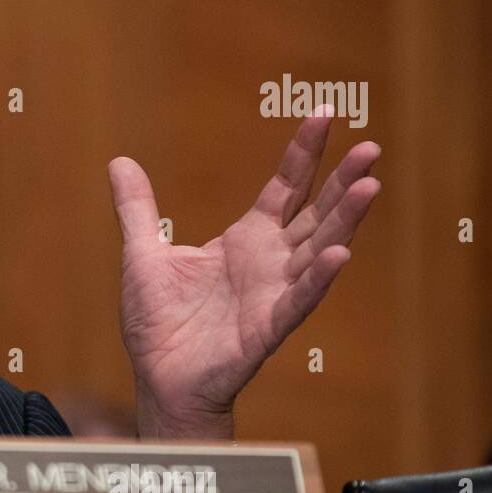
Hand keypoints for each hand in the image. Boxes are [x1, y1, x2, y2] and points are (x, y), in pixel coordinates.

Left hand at [107, 106, 380, 439]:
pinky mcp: (267, 329)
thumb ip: (138, 208)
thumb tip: (119, 162)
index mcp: (244, 242)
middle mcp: (268, 264)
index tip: (322, 113)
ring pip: (318, 251)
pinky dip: (318, 279)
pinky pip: (298, 301)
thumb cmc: (158, 323)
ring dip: (345, 220)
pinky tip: (339, 254)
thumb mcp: (142, 254)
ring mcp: (273, 295)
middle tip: (371, 147)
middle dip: (342, 180)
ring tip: (369, 185)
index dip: (303, 154)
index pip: (283, 189)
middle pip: (315, 214)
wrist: (158, 379)